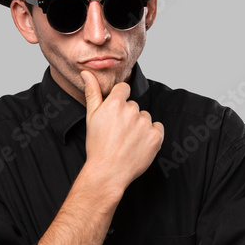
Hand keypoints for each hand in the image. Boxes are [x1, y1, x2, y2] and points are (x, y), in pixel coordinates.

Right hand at [80, 70, 162, 190]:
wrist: (108, 172)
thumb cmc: (97, 146)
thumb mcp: (91, 117)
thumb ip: (92, 92)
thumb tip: (86, 72)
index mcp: (115, 103)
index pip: (124, 89)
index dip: (119, 101)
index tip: (115, 115)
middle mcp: (132, 111)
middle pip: (134, 106)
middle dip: (128, 116)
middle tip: (118, 133)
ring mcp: (145, 124)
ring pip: (145, 117)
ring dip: (139, 126)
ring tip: (127, 141)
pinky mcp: (156, 137)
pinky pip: (157, 128)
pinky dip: (151, 135)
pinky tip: (139, 144)